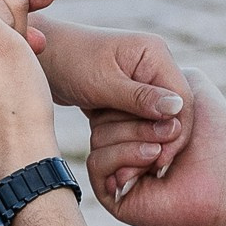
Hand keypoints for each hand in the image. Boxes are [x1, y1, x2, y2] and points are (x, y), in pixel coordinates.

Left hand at [36, 21, 193, 178]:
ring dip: (145, 144)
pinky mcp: (132, 96)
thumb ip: (139, 97)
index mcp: (155, 54)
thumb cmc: (70, 62)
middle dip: (160, 142)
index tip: (160, 161)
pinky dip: (132, 139)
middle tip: (144, 172)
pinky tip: (122, 161)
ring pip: (158, 122)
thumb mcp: (103, 82)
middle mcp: (155, 65)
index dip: (176, 132)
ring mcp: (144, 80)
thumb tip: (176, 109)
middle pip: (173, 113)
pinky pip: (141, 122)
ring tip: (128, 171)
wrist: (42, 58)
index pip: (182, 99)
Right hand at [89, 77, 225, 225]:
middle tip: (168, 130)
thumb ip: (157, 76)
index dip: (129, 95)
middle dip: (134, 119)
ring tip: (162, 150)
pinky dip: (123, 156)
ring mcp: (118, 168)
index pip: (112, 99)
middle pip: (101, 118)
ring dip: (132, 137)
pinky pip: (96, 163)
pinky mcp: (114, 194)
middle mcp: (126, 143)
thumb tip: (125, 81)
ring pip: (97, 139)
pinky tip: (151, 162)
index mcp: (139, 120)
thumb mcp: (189, 86)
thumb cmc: (215, 131)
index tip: (156, 101)